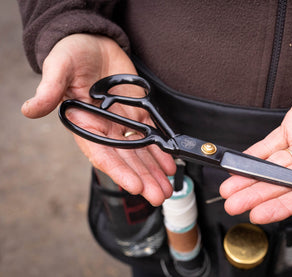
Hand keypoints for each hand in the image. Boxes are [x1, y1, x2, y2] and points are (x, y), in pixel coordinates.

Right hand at [22, 34, 175, 204]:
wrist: (92, 41)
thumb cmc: (71, 54)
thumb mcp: (59, 68)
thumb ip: (49, 90)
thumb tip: (29, 109)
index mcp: (84, 123)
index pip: (102, 154)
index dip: (119, 171)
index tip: (135, 186)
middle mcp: (104, 128)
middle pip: (126, 159)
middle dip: (143, 178)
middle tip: (159, 195)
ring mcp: (122, 122)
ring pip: (141, 152)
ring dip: (154, 170)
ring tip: (167, 187)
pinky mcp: (136, 112)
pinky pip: (152, 134)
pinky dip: (160, 150)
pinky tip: (170, 164)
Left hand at [220, 50, 291, 223]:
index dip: (283, 206)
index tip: (260, 214)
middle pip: (283, 185)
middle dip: (257, 195)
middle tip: (235, 205)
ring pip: (272, 168)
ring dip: (250, 179)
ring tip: (229, 190)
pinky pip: (269, 146)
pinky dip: (253, 156)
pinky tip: (238, 164)